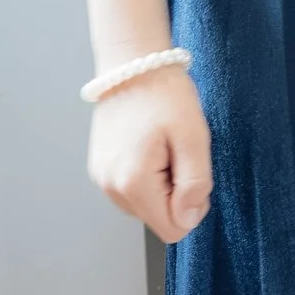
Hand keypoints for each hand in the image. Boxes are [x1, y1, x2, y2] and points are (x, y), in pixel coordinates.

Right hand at [88, 65, 211, 243]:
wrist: (134, 66)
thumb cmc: (165, 96)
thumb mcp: (194, 138)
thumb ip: (194, 184)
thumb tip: (189, 219)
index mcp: (132, 183)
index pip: (172, 228)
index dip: (192, 205)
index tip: (191, 170)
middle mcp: (110, 187)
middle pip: (158, 218)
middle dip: (175, 192)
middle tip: (176, 153)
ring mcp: (101, 179)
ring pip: (146, 206)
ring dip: (162, 184)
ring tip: (162, 147)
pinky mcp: (100, 169)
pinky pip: (133, 190)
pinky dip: (148, 175)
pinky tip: (150, 146)